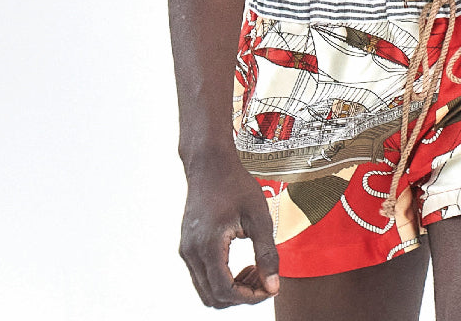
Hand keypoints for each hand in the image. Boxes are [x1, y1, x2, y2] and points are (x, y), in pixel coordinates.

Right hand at [179, 153, 279, 307]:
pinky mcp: (188, 245)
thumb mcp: (258, 217)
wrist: (210, 162)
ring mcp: (187, 249)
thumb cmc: (235, 184)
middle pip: (213, 297)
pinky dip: (222, 280)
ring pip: (206, 290)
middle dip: (242, 296)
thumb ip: (266, 254)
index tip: (270, 288)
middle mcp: (192, 252)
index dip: (250, 297)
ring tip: (255, 272)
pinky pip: (202, 276)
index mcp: (208, 245)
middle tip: (264, 280)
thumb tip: (273, 286)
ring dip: (232, 290)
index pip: (225, 291)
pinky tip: (241, 266)